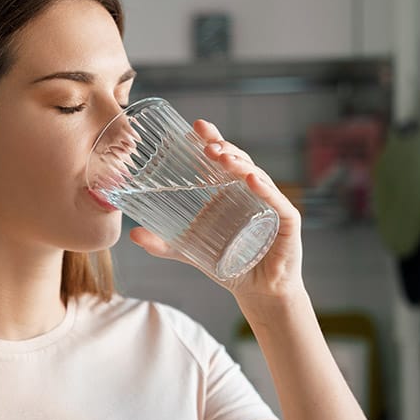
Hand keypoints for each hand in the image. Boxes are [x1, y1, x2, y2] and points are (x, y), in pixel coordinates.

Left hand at [129, 119, 305, 301]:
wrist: (258, 291)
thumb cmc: (229, 264)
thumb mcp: (189, 251)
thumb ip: (163, 244)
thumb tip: (133, 234)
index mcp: (231, 192)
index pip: (223, 159)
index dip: (212, 140)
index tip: (195, 127)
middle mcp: (253, 192)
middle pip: (240, 162)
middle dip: (224, 148)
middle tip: (206, 142)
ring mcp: (271, 204)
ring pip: (257, 176)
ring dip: (240, 164)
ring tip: (222, 157)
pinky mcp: (287, 223)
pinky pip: (277, 202)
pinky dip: (265, 190)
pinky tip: (251, 180)